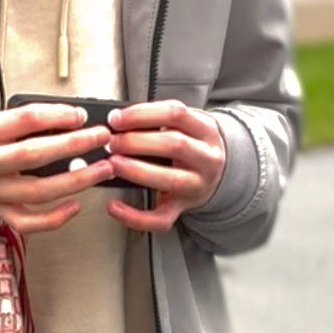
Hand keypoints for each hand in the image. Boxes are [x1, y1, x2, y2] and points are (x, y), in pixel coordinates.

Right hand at [0, 102, 112, 233]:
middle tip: (101, 136)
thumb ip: (8, 122)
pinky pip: (29, 221)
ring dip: (77, 180)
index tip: (79, 114)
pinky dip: (55, 218)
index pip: (24, 120)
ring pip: (40, 192)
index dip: (57, 115)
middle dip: (74, 144)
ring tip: (102, 168)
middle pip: (36, 155)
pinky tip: (75, 205)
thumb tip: (54, 120)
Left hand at [103, 101, 225, 232]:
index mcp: (206, 130)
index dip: (142, 114)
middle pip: (175, 145)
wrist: (221, 171)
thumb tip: (117, 120)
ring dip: (136, 171)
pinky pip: (161, 218)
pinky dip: (135, 216)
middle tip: (112, 142)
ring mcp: (197, 185)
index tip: (116, 118)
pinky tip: (114, 207)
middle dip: (136, 142)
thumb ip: (158, 119)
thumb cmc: (192, 142)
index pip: (176, 114)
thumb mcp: (186, 124)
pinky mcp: (183, 207)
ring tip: (112, 164)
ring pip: (171, 180)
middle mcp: (206, 158)